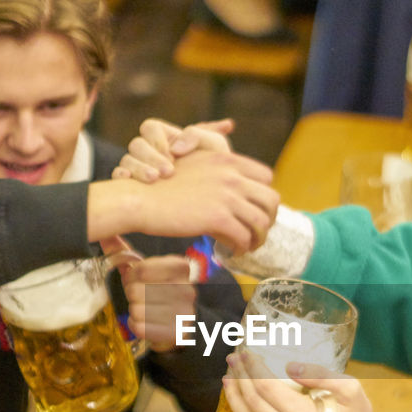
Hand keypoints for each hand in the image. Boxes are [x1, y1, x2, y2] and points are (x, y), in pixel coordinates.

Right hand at [88, 148, 278, 253]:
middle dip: (269, 220)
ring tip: (247, 246)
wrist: (140, 198)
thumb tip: (233, 193)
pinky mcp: (217, 218)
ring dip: (258, 238)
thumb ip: (217, 174)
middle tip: (257, 233)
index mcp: (226, 160)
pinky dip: (241, 248)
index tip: (255, 210)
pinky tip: (232, 252)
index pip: (266, 177)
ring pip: (261, 222)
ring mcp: (226, 197)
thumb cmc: (162, 187)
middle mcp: (231, 176)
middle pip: (271, 200)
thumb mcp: (194, 167)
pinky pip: (243, 237)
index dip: (263, 196)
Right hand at [113, 117, 234, 181]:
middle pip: (136, 145)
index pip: (150, 128)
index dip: (158, 140)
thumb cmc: (218, 168)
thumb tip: (175, 148)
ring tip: (154, 179)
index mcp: (167, 138)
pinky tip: (130, 182)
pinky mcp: (135, 187)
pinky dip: (121, 177)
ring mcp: (141, 169)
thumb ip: (198, 135)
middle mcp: (151, 152)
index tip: (174, 155)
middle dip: (151, 157)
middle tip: (168, 172)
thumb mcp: (215, 147)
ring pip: (127, 160)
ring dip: (139, 168)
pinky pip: (118, 177)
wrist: (220, 201)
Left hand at [113, 254, 196, 351]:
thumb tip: (105, 236)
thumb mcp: (149, 269)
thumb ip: (126, 253)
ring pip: (135, 310)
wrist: (181, 323)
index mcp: (181, 268)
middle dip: (131, 294)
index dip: (131, 276)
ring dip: (134, 310)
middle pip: (134, 290)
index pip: (141, 270)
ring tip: (144, 308)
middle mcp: (186, 289)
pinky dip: (135, 325)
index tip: (136, 279)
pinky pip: (139, 327)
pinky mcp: (176, 333)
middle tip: (139, 296)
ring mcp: (183, 313)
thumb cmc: (159, 291)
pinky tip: (144, 322)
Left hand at [221, 353, 393, 411]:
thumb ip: (321, 375)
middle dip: (239, 378)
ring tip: (229, 380)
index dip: (252, 368)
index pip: (267, 387)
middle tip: (233, 361)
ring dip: (233, 399)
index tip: (245, 353)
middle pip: (253, 403)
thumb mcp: (351, 389)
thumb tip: (289, 366)